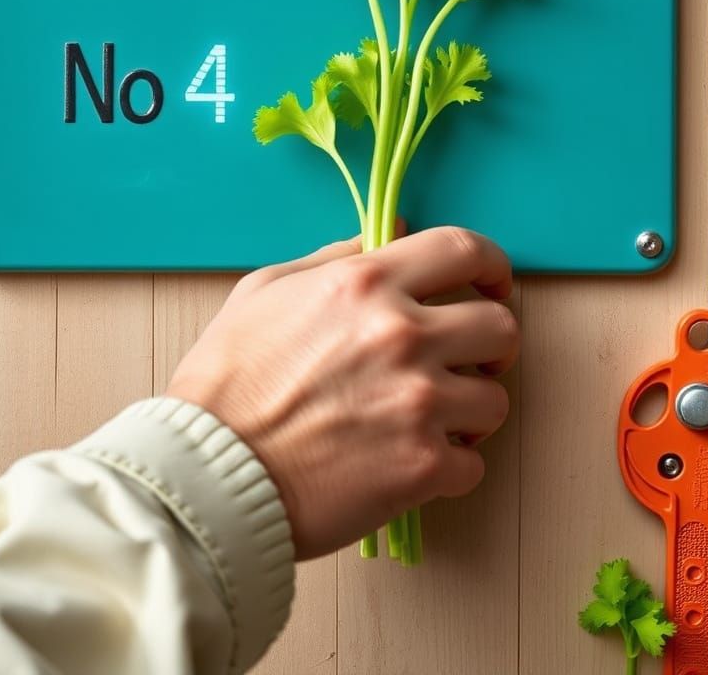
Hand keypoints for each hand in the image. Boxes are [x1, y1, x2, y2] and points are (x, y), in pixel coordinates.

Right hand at [166, 226, 518, 559]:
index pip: (465, 249)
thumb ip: (334, 258)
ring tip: (433, 418)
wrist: (206, 473)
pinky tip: (414, 461)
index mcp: (367, 284)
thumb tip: (386, 235)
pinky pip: (473, 464)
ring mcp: (418, 403)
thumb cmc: (226, 381)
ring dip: (470, 409)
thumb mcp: (265, 290)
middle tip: (467, 359)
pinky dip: (450, 465)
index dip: (491, 264)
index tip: (490, 283)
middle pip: (501, 326)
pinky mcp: (422, 468)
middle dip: (490, 344)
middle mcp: (403, 336)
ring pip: (495, 399)